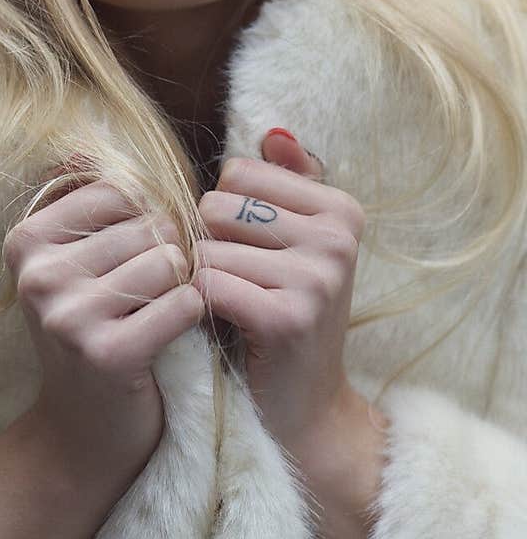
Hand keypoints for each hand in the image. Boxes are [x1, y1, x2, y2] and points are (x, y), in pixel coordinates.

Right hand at [5, 159, 205, 481]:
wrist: (83, 433)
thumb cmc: (92, 332)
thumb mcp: (71, 265)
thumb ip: (79, 203)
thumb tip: (82, 142)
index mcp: (26, 241)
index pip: (120, 189)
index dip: (147, 218)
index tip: (135, 256)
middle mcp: (38, 275)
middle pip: (150, 224)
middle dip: (169, 253)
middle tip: (151, 295)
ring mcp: (68, 315)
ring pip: (171, 260)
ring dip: (182, 285)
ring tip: (158, 314)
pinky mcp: (107, 353)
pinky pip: (184, 302)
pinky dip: (192, 317)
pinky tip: (172, 336)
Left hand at [192, 128, 364, 456]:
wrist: (304, 409)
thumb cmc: (283, 315)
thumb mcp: (293, 245)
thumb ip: (286, 184)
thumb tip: (273, 130)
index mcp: (341, 209)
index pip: (238, 173)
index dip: (221, 213)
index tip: (243, 253)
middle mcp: (337, 238)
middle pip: (217, 206)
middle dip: (207, 245)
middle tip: (233, 287)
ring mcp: (317, 278)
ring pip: (206, 248)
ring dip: (200, 281)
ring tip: (228, 310)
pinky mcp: (288, 317)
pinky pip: (206, 285)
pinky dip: (197, 308)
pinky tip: (219, 328)